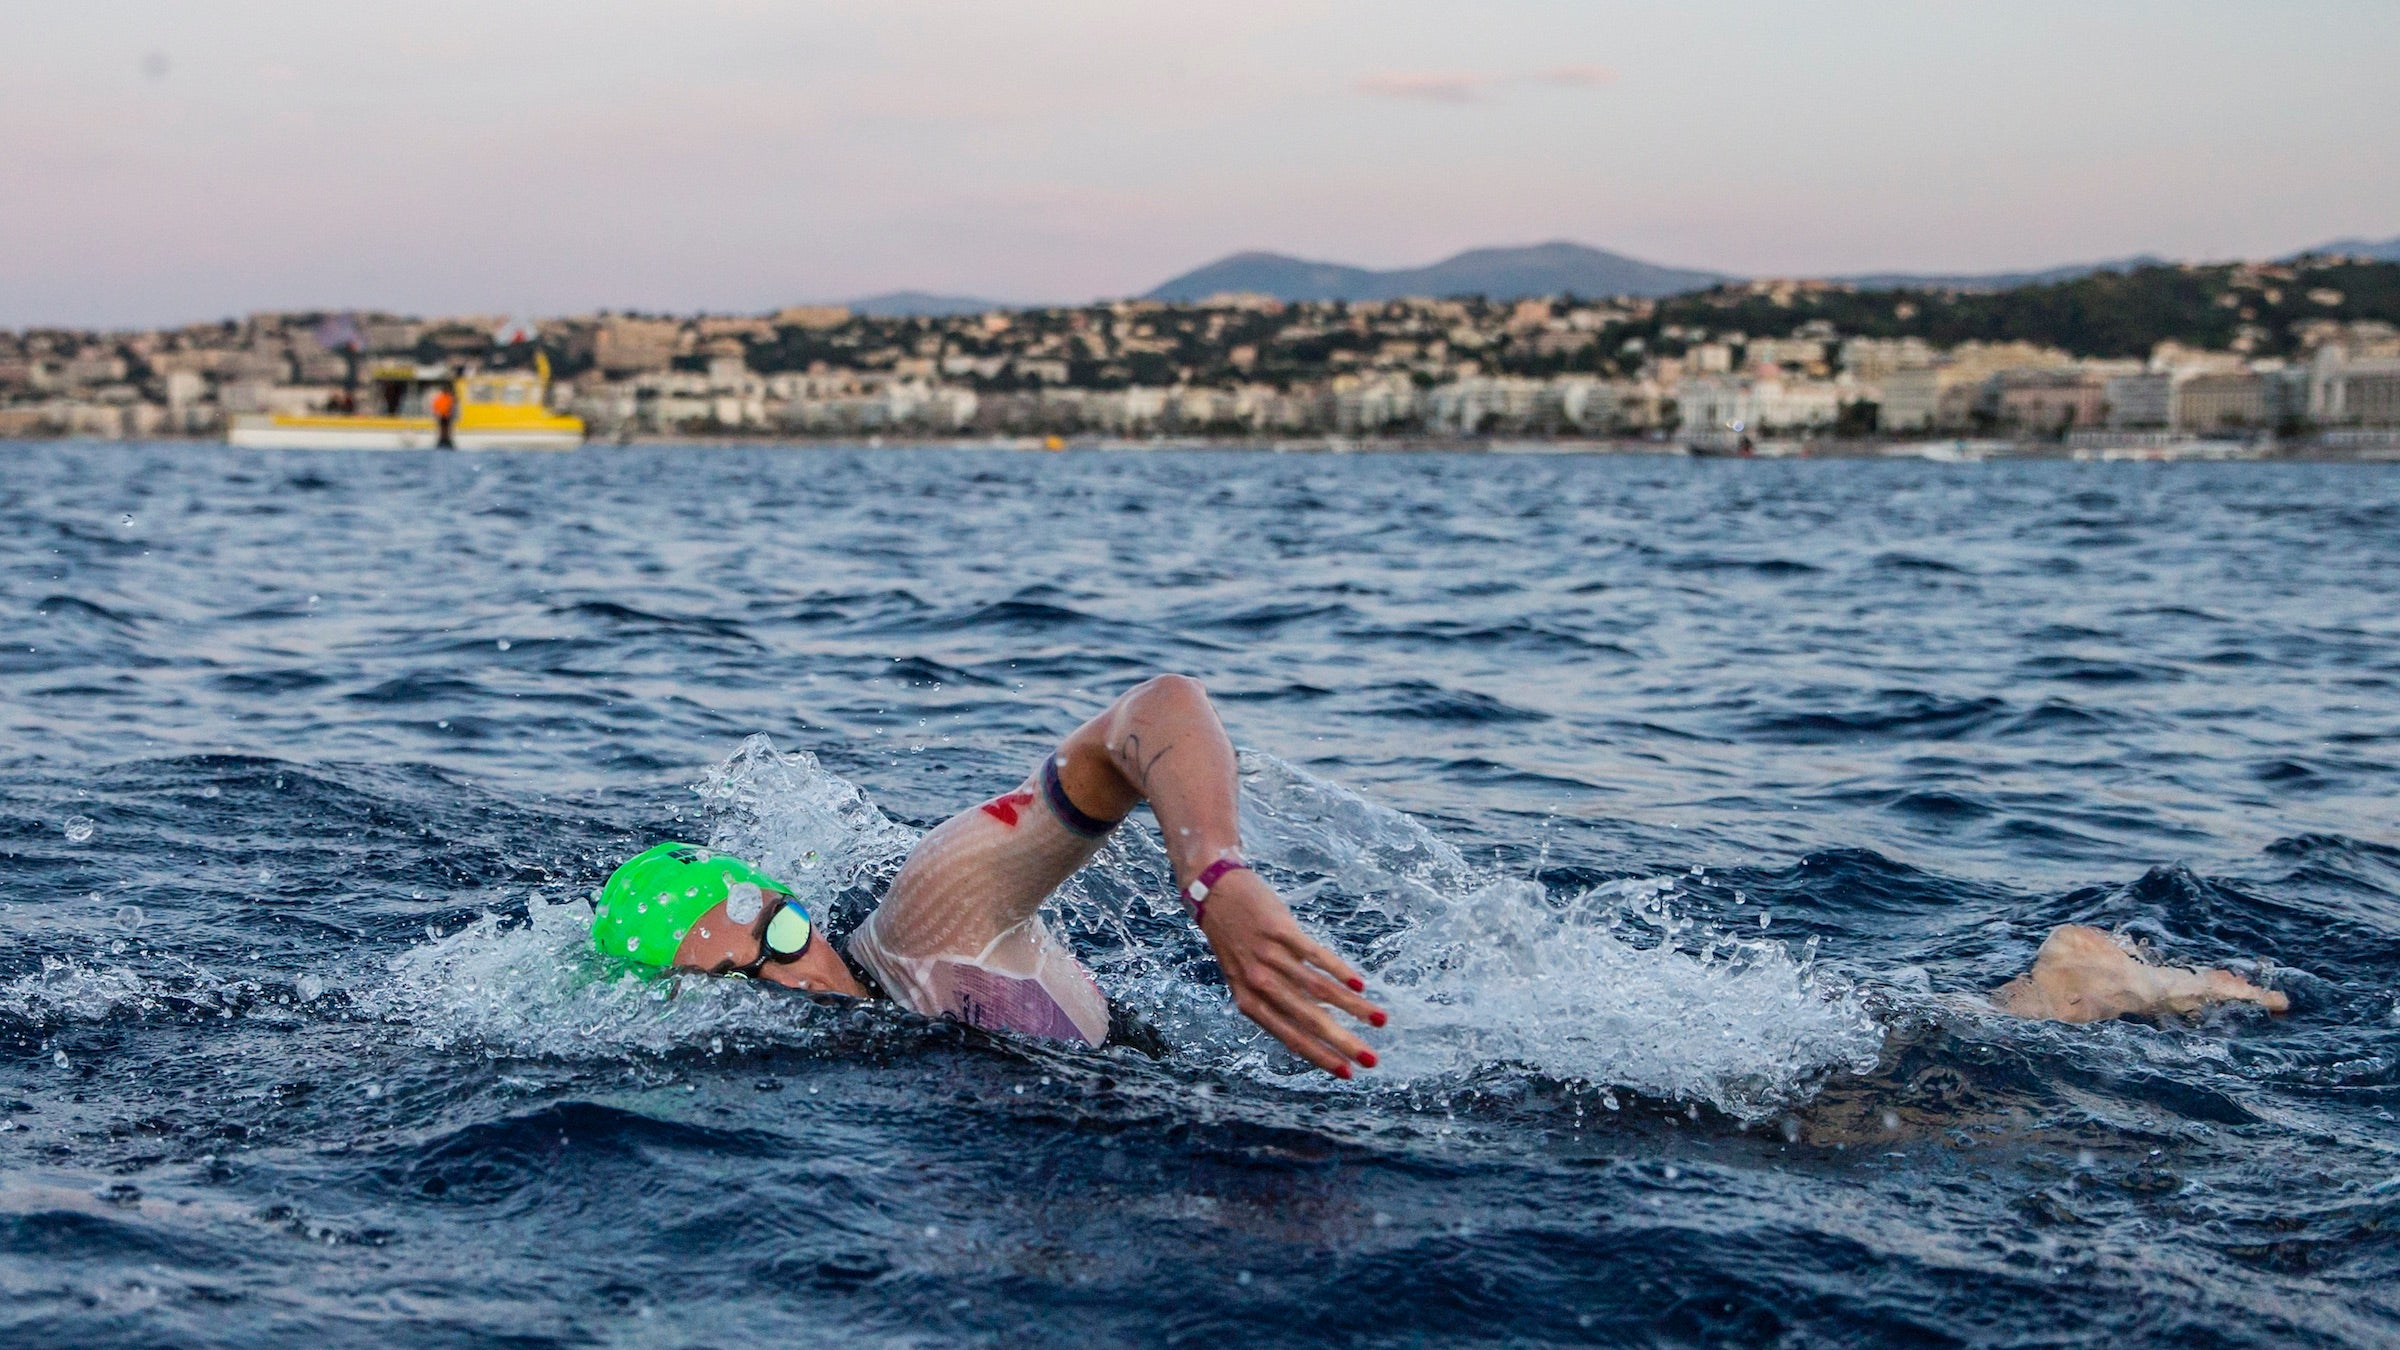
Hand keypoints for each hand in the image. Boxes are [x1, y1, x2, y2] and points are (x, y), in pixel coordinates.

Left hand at [1195, 870, 1385, 1077]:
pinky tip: (1360, 985)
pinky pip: (1315, 956)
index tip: (1347, 1073)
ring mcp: (1270, 955)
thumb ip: (1274, 1001)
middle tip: (1371, 1059)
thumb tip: (1317, 1024)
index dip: (1320, 1056)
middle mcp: (1258, 982)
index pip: (1290, 1037)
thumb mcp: (1245, 977)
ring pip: (1318, 989)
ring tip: (1380, 1020)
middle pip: (1308, 1019)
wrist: (1215, 892)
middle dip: (1343, 1042)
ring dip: (1353, 1007)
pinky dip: (1339, 972)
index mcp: (1248, 1001)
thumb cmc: (1234, 940)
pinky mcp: (1281, 930)